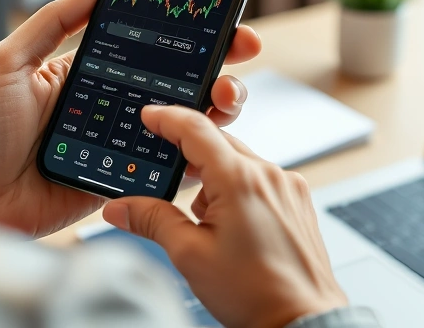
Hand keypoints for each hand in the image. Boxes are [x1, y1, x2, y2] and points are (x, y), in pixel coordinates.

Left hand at [0, 0, 262, 236]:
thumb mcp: (8, 61)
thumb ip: (55, 21)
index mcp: (86, 71)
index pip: (147, 43)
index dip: (186, 28)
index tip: (221, 13)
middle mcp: (110, 104)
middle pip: (178, 80)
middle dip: (217, 62)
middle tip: (242, 49)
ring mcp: (119, 144)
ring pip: (183, 122)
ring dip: (216, 105)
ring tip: (227, 96)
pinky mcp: (122, 181)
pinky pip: (166, 167)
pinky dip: (196, 156)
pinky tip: (213, 143)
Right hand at [102, 106, 347, 327]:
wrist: (302, 321)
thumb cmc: (255, 294)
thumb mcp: (190, 255)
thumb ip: (153, 221)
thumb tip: (120, 208)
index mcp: (241, 180)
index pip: (197, 129)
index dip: (168, 118)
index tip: (150, 116)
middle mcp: (270, 175)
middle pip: (219, 145)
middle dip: (190, 158)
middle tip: (167, 177)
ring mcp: (289, 187)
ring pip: (240, 163)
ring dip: (216, 180)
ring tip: (206, 225)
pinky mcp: (298, 201)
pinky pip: (261, 180)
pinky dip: (240, 191)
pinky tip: (233, 227)